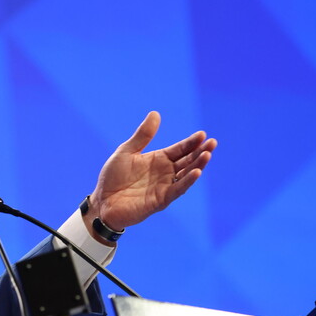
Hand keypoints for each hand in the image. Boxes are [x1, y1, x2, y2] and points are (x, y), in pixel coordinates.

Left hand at [88, 111, 215, 231]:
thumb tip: (156, 113)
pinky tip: (196, 172)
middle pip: (187, 161)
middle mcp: (165, 173)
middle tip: (212, 143)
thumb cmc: (113, 177)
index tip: (203, 134)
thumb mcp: (126, 151)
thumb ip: (142, 135)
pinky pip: (177, 190)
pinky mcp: (161, 200)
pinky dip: (187, 182)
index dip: (191, 142)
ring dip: (197, 165)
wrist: (102, 201)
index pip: (180, 149)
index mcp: (158, 160)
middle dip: (200, 152)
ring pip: (186, 175)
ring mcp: (164, 187)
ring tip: (207, 154)